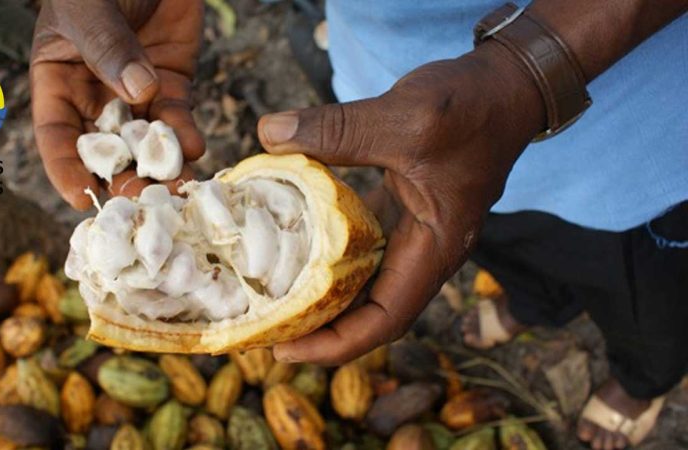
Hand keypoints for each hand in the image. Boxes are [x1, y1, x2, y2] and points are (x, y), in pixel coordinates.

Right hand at [31, 0, 203, 209]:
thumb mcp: (89, 7)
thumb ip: (106, 45)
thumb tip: (137, 92)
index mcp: (59, 80)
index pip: (57, 133)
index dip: (66, 168)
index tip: (81, 197)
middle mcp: (95, 95)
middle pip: (106, 149)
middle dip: (123, 178)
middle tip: (142, 204)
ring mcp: (136, 93)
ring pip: (147, 142)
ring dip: (162, 168)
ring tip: (178, 188)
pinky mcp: (173, 85)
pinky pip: (178, 118)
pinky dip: (187, 135)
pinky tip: (195, 148)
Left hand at [259, 41, 545, 364]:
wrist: (507, 85)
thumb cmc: (471, 106)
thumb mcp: (405, 117)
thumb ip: (338, 129)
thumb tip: (268, 134)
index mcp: (435, 247)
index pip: (386, 319)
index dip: (336, 344)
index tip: (285, 350)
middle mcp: (425, 249)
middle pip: (369, 311)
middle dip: (319, 328)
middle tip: (263, 327)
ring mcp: (414, 230)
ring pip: (364, 280)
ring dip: (322, 293)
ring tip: (271, 296)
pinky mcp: (402, 207)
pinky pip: (361, 243)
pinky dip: (327, 249)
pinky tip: (293, 241)